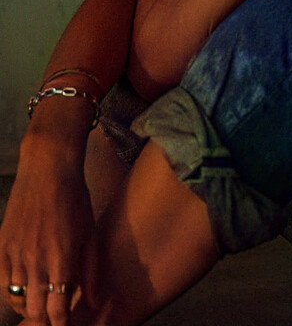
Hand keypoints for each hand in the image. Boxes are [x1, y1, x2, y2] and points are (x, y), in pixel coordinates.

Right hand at [0, 153, 98, 325]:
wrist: (48, 170)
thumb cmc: (75, 199)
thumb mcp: (91, 233)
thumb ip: (92, 270)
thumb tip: (94, 301)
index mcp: (62, 259)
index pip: (58, 310)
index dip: (61, 324)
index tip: (66, 325)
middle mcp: (36, 260)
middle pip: (35, 311)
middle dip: (46, 320)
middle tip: (54, 319)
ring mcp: (16, 254)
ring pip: (18, 299)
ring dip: (30, 307)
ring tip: (41, 306)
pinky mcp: (2, 246)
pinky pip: (3, 282)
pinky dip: (13, 292)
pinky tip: (25, 290)